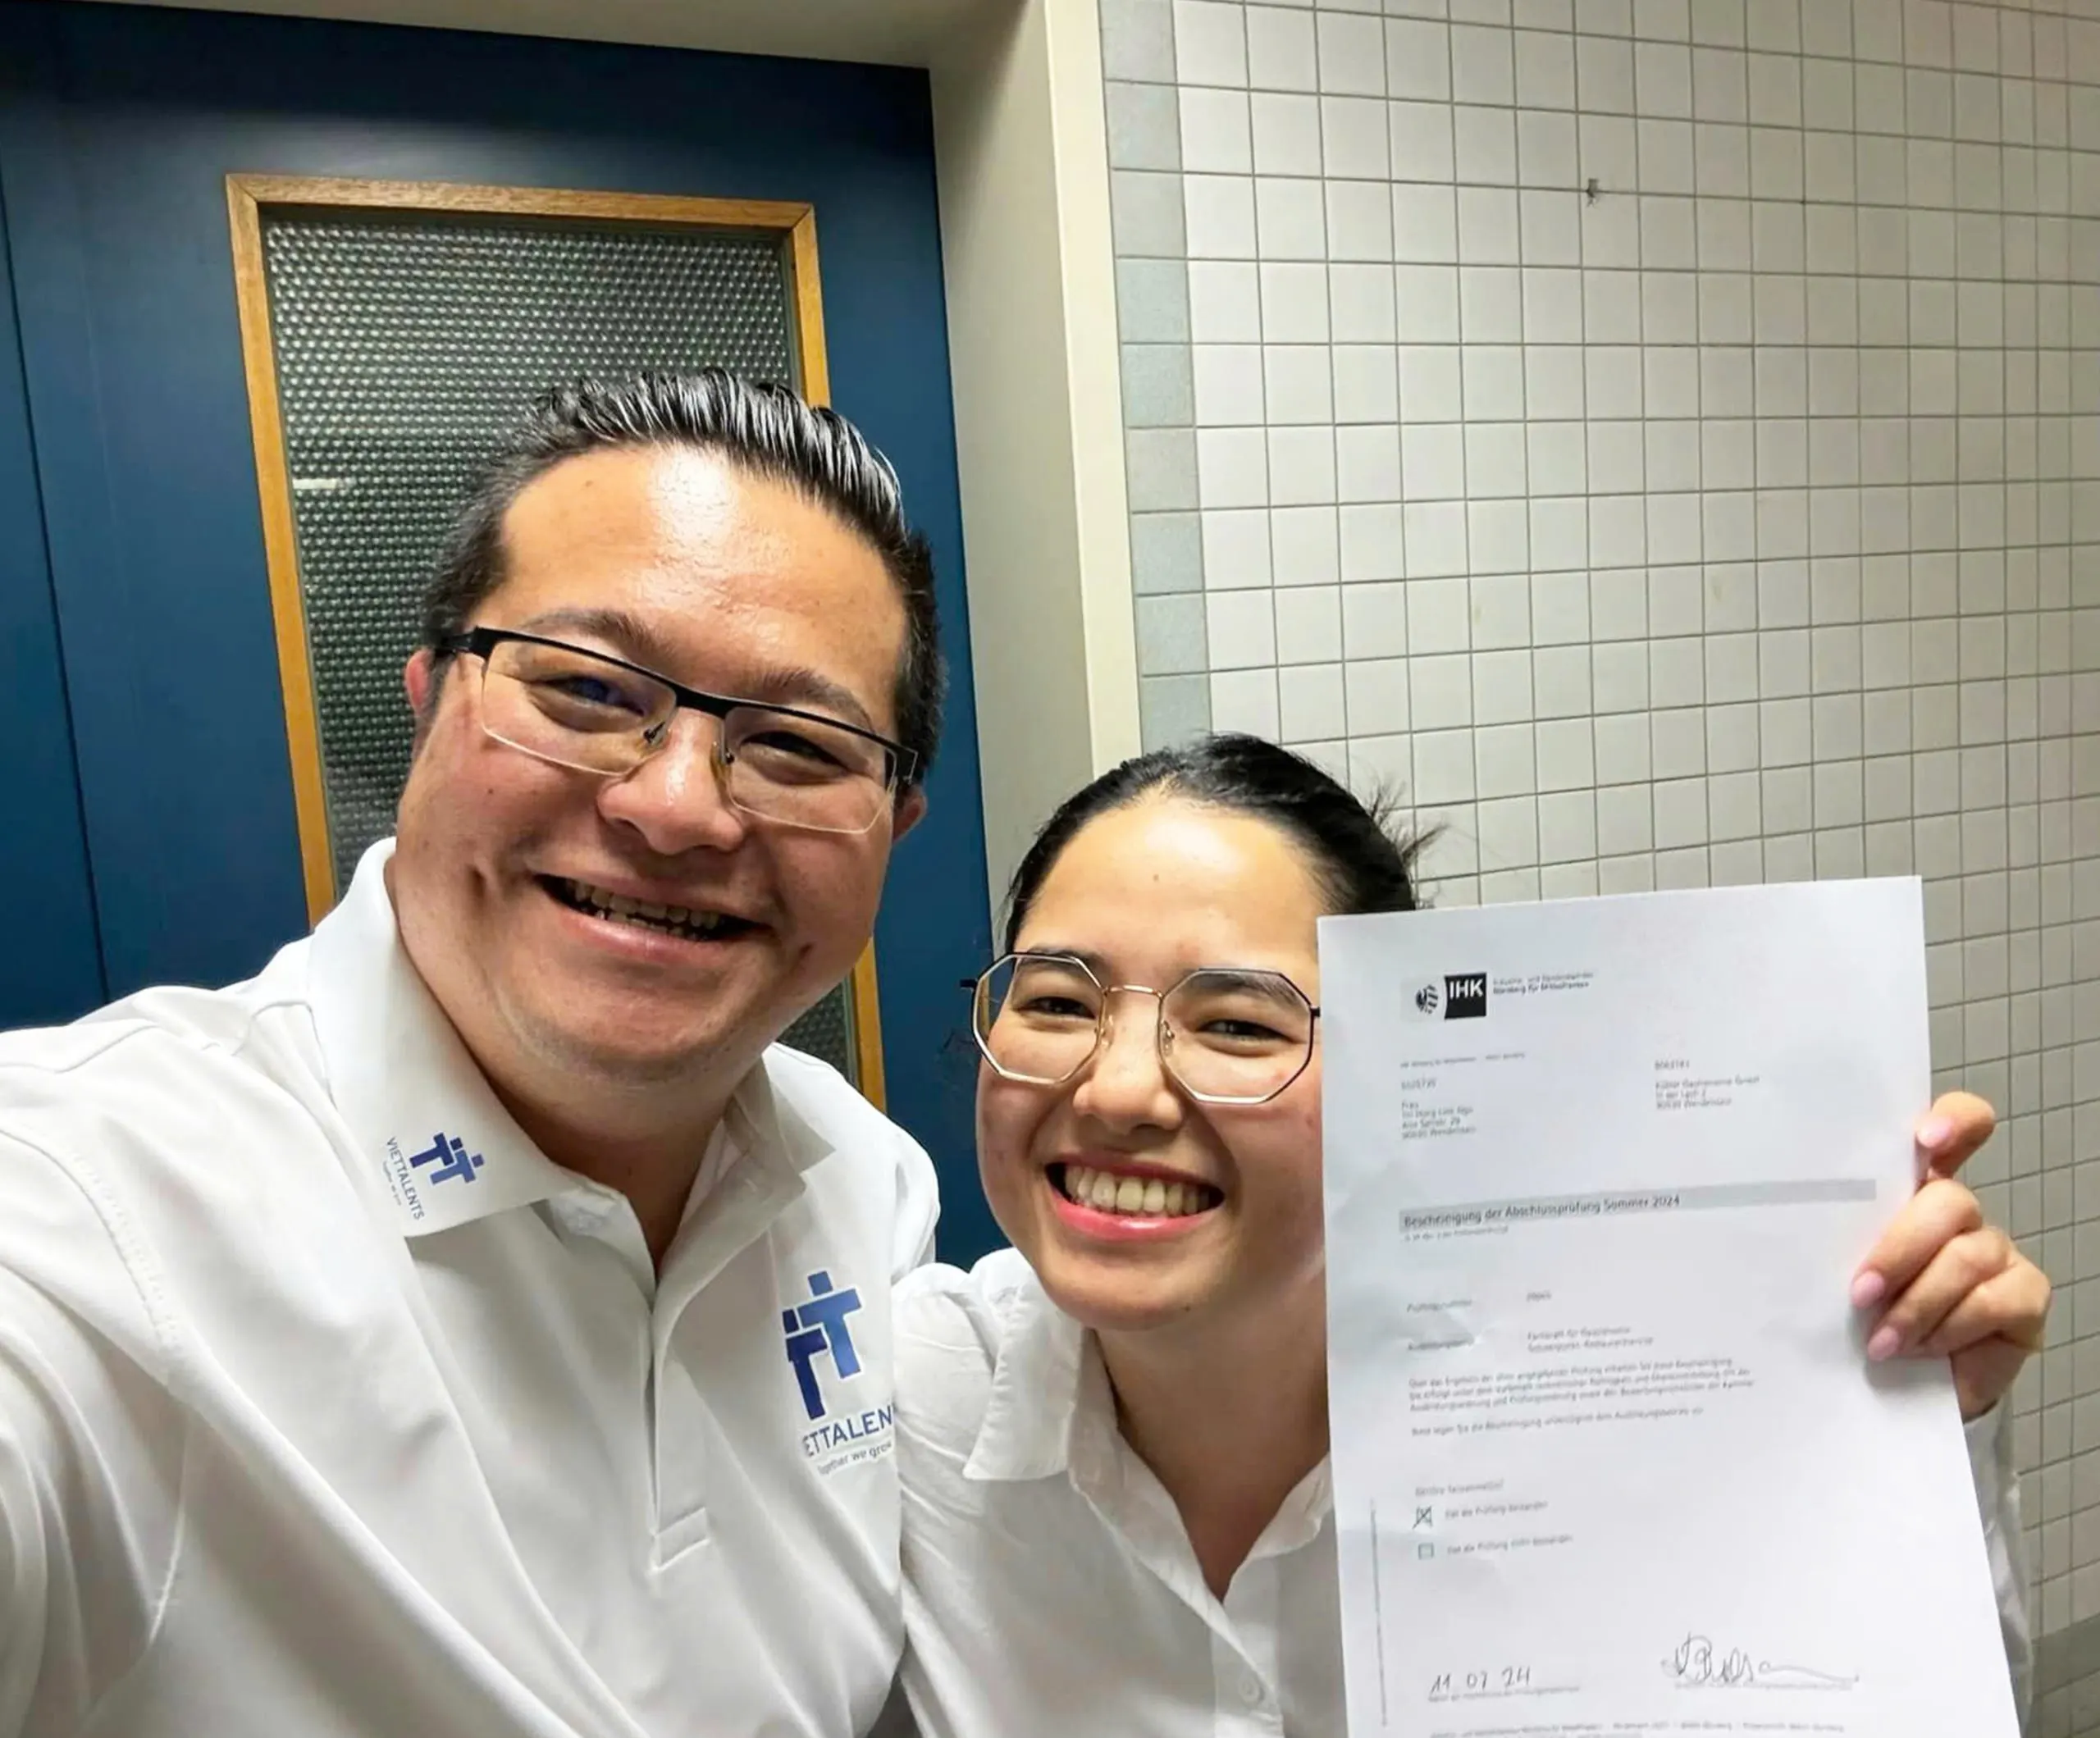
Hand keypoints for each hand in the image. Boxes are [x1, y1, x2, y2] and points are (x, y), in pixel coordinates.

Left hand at [1851, 1092, 2049, 1421]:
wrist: (1896, 1384)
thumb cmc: (1857, 1316)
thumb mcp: (1835, 1271)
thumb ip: (1830, 1240)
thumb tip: (1782, 1229)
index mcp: (1911, 1190)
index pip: (1955, 1129)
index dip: (1952, 1122)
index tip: (1925, 1140)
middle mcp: (1959, 1213)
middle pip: (1950, 1201)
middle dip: (1901, 1249)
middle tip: (1860, 1292)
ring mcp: (1997, 1251)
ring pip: (1966, 1256)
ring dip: (1916, 1303)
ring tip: (1879, 1342)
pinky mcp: (2024, 1296)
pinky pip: (1993, 1300)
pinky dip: (1950, 1327)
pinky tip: (1919, 1350)